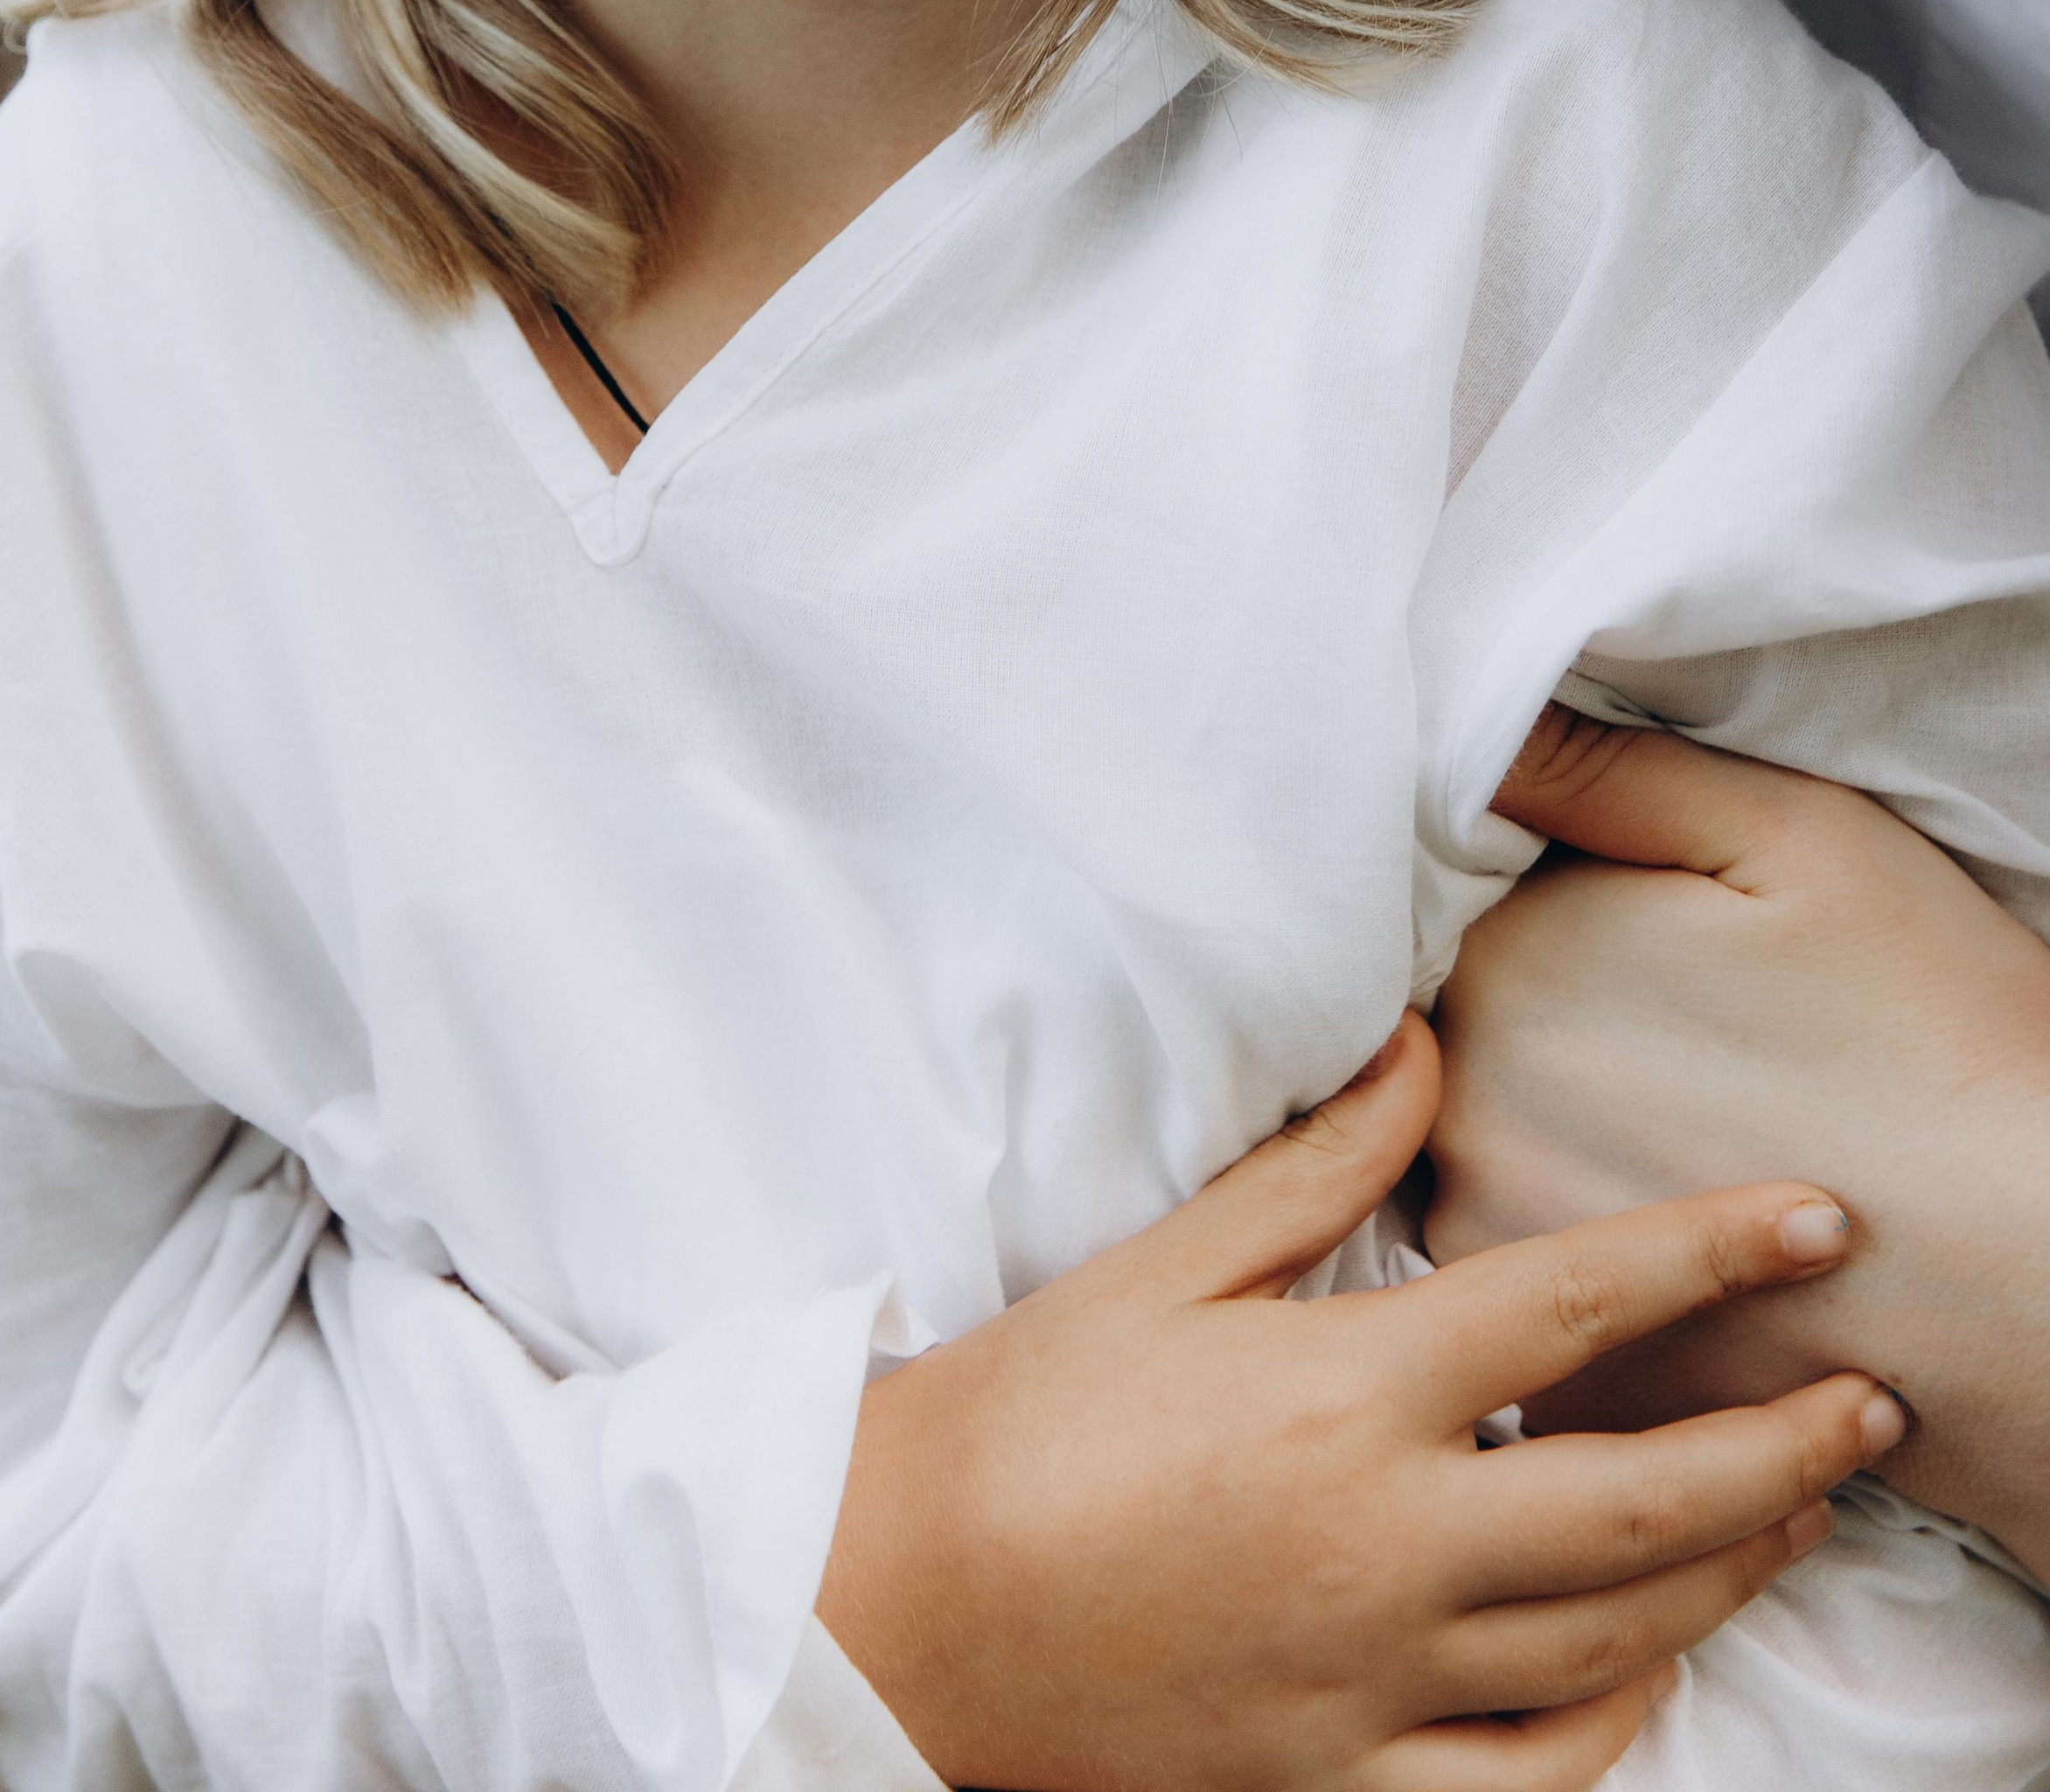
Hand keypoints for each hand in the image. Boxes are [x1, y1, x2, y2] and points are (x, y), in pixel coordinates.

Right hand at [818, 1015, 1903, 1791]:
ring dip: (1731, 1567)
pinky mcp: (1341, 1783)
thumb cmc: (1020, 1418)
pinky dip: (1617, 1725)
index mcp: (1342, 1395)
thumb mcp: (1163, 1265)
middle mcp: (1385, 1544)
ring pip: (1615, 1639)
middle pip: (1646, 1499)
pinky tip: (1653, 1667)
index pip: (1576, 1305)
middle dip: (1784, 1442)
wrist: (897, 1613)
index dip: (1713, 1249)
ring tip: (1794, 1507)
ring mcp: (1373, 1680)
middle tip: (1868, 1394)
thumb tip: (1422, 1047)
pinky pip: (1530, 1779)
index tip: (1819, 1218)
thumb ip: (1314, 1164)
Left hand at [1427, 710, 2049, 1582]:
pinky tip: (1701, 1235)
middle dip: (1557, 1035)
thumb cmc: (1935, 1028)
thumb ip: (1602, 772)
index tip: (1673, 952)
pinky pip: (1543, 1289)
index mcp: (1502, 971)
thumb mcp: (1790, 838)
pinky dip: (1603, 1257)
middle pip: (1468, 1042)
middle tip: (1706, 1057)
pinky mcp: (1558, 1377)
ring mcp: (1504, 1264)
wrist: (2045, 1278)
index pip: (1475, 910)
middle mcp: (1461, 1121)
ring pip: (1496, 1163)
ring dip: (1564, 1148)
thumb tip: (1469, 731)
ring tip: (1708, 1141)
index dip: (1574, 918)